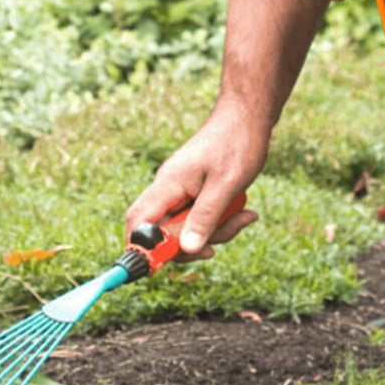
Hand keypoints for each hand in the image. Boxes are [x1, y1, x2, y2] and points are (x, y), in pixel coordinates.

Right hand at [125, 104, 262, 260]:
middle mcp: (168, 188)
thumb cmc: (237, 144)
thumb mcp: (226, 185)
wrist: (247, 116)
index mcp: (168, 183)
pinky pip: (199, 217)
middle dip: (190, 245)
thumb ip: (205, 218)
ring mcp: (181, 189)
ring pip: (185, 227)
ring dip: (213, 232)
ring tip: (243, 216)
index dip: (141, 247)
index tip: (159, 268)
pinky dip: (219, 221)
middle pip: (162, 232)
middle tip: (217, 246)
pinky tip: (243, 212)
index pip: (138, 221)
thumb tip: (187, 249)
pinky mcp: (194, 191)